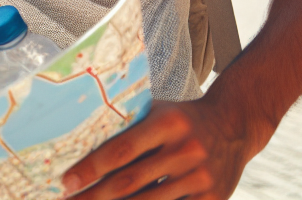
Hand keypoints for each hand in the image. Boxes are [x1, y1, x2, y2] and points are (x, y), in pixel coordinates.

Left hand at [61, 97, 258, 199]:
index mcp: (168, 122)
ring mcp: (201, 177)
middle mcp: (186, 149)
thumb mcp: (160, 110)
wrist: (235, 124)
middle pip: (131, 182)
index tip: (66, 182)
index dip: (92, 168)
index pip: (122, 149)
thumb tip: (84, 137)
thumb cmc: (184, 118)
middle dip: (95, 197)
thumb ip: (131, 123)